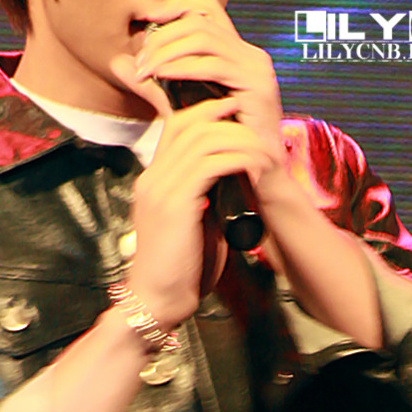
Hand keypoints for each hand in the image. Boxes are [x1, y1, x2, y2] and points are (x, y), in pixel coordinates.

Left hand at [113, 0, 286, 199]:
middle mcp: (250, 54)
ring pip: (205, 37)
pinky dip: (183, 66)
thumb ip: (152, 84)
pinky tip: (162, 76)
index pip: (206, 9)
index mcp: (236, 53)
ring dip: (168, 50)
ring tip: (146, 69)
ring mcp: (256, 67)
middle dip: (163, 36)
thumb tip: (117, 62)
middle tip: (140, 60)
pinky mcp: (258, 85)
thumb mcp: (180, 105)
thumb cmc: (220, 142)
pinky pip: (214, 64)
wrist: (255, 174)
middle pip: (200, 20)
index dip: (175, 7)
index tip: (145, 22)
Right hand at [117, 94, 274, 329]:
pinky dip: (236, 160)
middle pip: (186, 123)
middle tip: (253, 123)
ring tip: (260, 147)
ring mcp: (160, 189)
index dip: (205, 112)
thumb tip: (230, 175)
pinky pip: (208, 165)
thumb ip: (203, 194)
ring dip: (237, 138)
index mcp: (153, 180)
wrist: (157, 300)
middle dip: (223, 117)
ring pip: (200, 139)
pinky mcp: (174, 205)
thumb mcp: (191, 221)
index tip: (234, 113)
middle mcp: (152, 178)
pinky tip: (253, 167)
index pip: (174, 127)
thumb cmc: (179, 267)